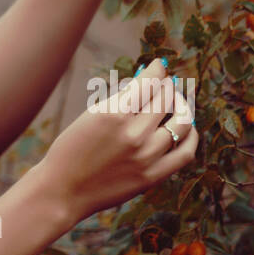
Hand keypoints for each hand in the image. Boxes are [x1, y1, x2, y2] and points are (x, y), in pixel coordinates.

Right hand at [40, 60, 197, 227]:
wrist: (63, 190)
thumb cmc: (71, 149)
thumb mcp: (90, 116)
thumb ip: (119, 101)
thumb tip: (144, 84)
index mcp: (114, 114)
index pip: (148, 82)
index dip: (158, 69)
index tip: (160, 65)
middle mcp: (133, 133)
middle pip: (165, 99)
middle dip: (168, 86)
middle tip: (166, 82)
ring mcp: (146, 156)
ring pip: (181, 122)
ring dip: (181, 106)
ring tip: (177, 102)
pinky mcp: (152, 176)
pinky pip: (185, 152)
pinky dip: (191, 136)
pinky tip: (187, 129)